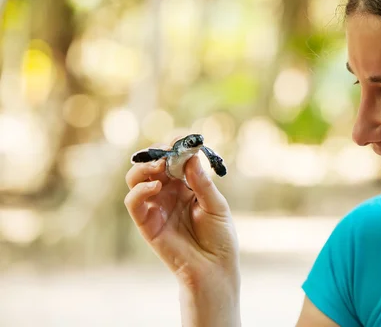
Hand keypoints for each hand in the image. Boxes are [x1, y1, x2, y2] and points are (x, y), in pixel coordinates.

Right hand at [124, 137, 240, 325]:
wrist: (215, 269)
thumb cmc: (220, 237)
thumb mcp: (216, 205)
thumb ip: (202, 183)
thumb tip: (190, 157)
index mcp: (187, 185)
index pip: (174, 159)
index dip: (175, 146)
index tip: (181, 138)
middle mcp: (169, 192)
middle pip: (152, 164)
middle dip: (158, 154)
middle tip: (167, 152)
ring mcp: (156, 206)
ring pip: (136, 178)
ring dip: (144, 168)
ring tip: (160, 167)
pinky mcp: (147, 223)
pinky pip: (133, 202)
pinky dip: (139, 190)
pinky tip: (155, 187)